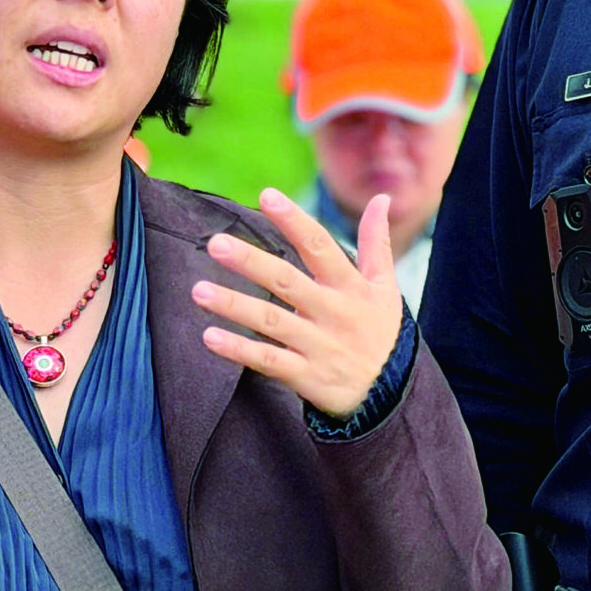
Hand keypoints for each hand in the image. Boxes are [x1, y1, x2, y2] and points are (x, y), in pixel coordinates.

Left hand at [193, 190, 403, 418]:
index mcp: (350, 287)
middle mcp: (332, 313)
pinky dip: (239, 350)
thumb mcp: (386, 287)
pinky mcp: (305, 376)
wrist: (391, 395)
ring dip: (234, 306)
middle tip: (215, 243)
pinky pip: (267, 361)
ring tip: (198, 291)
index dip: (295, 221)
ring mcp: (317, 346)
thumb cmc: (381, 332)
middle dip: (251, 261)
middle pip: (287, 282)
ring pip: (270, 322)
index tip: (268, 195)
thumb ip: (377, 241)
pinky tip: (210, 337)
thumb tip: (381, 198)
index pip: (320, 247)